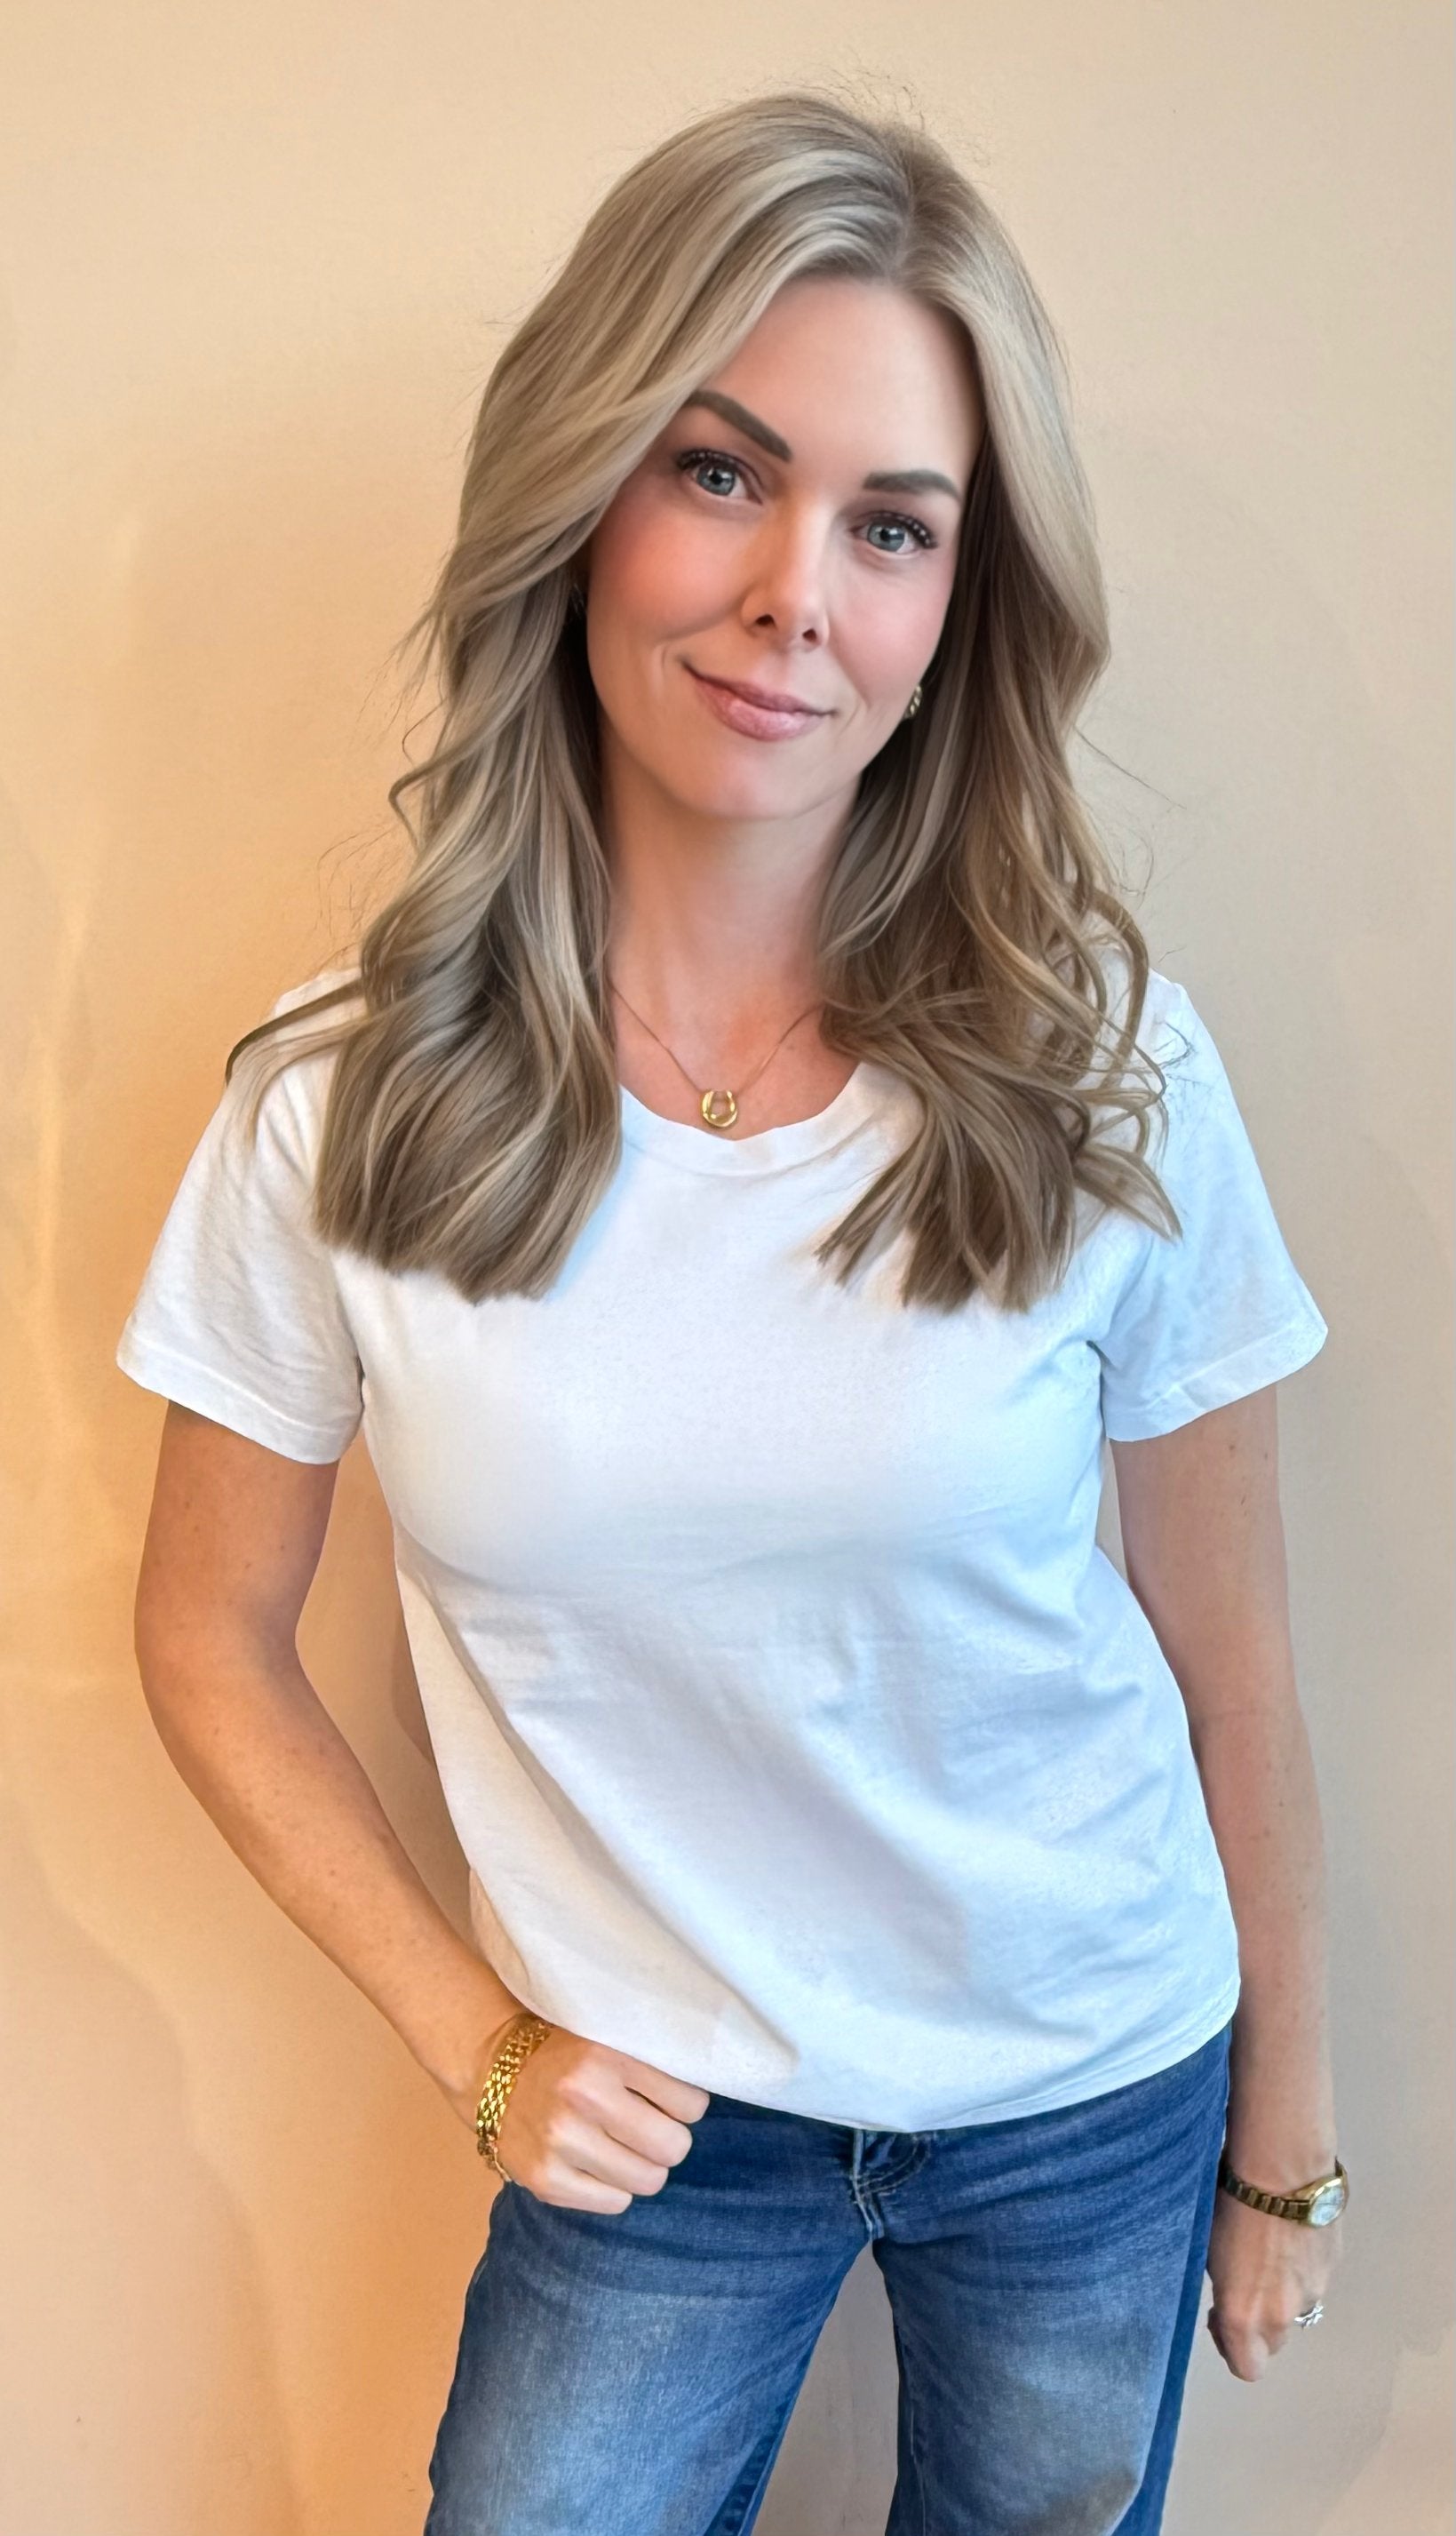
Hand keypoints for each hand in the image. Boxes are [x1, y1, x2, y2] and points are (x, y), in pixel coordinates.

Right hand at [447, 2016, 710, 2212]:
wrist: (493, 2070)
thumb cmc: (567, 2054)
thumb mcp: (608, 2038)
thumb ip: (651, 2063)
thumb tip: (708, 2098)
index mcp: (606, 2056)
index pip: (690, 2103)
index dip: (687, 2106)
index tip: (672, 2102)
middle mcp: (584, 2098)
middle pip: (673, 2148)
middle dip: (669, 2142)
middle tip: (651, 2130)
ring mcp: (562, 2143)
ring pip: (648, 2181)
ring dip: (643, 2168)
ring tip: (622, 2148)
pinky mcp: (546, 2180)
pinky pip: (615, 2203)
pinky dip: (614, 2189)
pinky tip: (596, 2164)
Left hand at [1205, 2188, 1343, 2378]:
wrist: (1283, 2169)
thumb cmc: (1229, 2205)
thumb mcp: (1209, 2250)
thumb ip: (1225, 2288)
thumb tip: (1232, 2294)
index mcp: (1245, 2316)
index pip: (1246, 2368)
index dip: (1230, 2347)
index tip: (1219, 2313)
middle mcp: (1283, 2315)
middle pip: (1273, 2342)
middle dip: (1257, 2320)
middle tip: (1242, 2280)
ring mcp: (1313, 2291)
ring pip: (1296, 2309)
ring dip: (1280, 2292)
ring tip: (1267, 2247)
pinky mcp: (1333, 2267)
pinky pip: (1312, 2280)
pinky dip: (1300, 2267)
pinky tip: (1288, 2231)